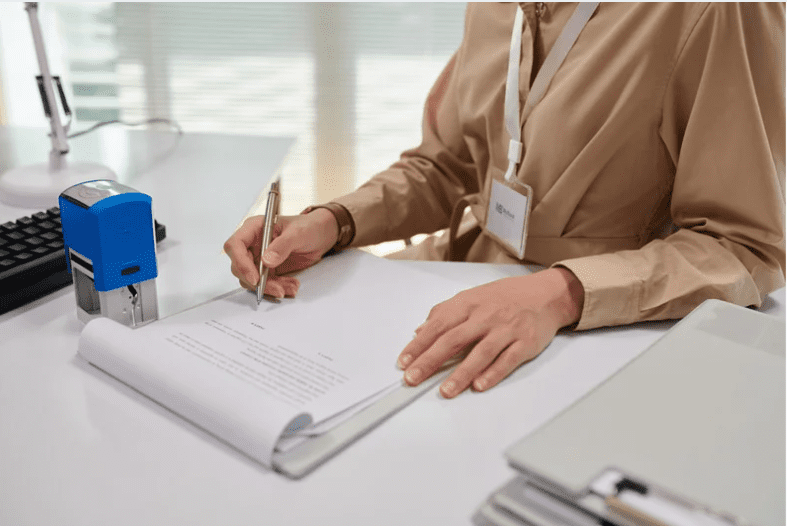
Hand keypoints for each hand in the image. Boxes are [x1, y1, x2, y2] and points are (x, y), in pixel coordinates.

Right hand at [223, 208, 338, 296]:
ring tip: (291, 287)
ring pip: (252, 279)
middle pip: (240, 267)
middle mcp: (252, 244)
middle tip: (277, 289)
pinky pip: (265, 284)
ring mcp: (258, 258)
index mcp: (254, 228)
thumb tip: (266, 261)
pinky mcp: (267, 270)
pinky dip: (277, 288)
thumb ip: (283, 245)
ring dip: (270, 287)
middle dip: (258, 281)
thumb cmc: (308, 226)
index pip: (235, 245)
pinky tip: (291, 286)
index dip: (240, 263)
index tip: (255, 278)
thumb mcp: (298, 233)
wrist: (320, 235)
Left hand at [396, 267, 583, 397]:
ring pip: (481, 353)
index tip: (404, 363)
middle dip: (431, 361)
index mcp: (468, 304)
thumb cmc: (505, 297)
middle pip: (454, 339)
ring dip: (461, 374)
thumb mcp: (472, 297)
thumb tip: (420, 332)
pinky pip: (507, 360)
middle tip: (413, 379)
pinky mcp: (525, 342)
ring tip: (446, 391)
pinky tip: (479, 386)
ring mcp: (506, 329)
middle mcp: (486, 316)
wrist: (546, 293)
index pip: (438, 325)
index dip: (419, 345)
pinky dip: (493, 373)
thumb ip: (445, 313)